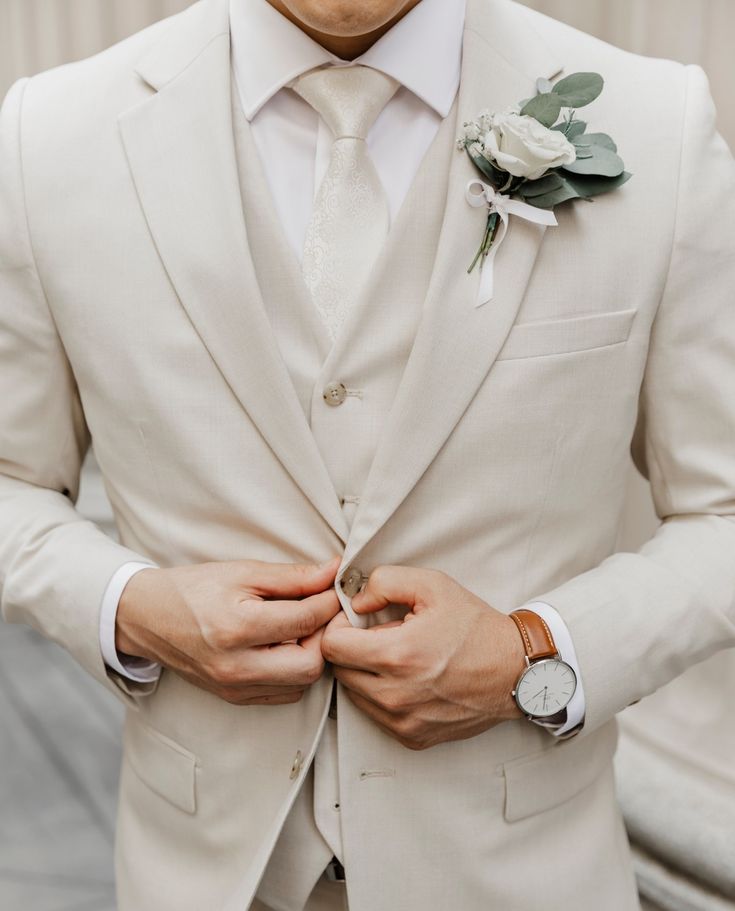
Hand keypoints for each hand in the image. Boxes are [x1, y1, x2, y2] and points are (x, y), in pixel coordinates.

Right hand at [117, 556, 341, 704]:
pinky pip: (284, 693)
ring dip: (312, 655)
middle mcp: (235, 666)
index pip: (306, 621)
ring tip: (301, 628)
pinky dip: (294, 671)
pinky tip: (285, 646)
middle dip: (324, 636)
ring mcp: (234, 687)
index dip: (329, 602)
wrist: (149, 618)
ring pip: (302, 684)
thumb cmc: (195, 589)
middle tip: (319, 613)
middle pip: (311, 664)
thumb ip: (292, 576)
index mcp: (236, 629)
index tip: (334, 589)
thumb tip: (333, 572)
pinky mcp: (235, 697)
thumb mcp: (243, 572)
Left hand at [321, 566, 525, 749]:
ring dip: (363, 674)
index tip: (356, 621)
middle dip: (350, 650)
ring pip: (354, 695)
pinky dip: (381, 695)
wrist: (515, 671)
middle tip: (378, 636)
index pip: (332, 646)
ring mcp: (403, 721)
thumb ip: (385, 582)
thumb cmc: (475, 627)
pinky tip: (406, 678)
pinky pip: (375, 714)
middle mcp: (396, 695)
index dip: (338, 627)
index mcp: (398, 656)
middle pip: (339, 672)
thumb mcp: (432, 585)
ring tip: (396, 657)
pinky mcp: (412, 737)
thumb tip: (355, 602)